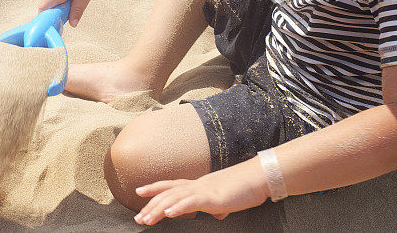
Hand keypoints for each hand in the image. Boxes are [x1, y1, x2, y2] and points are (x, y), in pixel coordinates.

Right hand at [37, 0, 100, 26]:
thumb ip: (77, 10)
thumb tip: (72, 24)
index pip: (43, 9)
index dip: (47, 19)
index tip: (56, 24)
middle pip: (44, 6)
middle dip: (54, 13)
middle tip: (68, 13)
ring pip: (47, 1)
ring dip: (56, 5)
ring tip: (71, 1)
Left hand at [133, 158, 268, 224]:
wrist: (258, 177)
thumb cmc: (243, 187)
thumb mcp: (225, 199)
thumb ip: (218, 206)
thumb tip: (217, 214)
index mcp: (198, 185)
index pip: (171, 185)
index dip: (154, 188)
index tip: (139, 192)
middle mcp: (197, 185)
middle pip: (167, 193)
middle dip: (151, 205)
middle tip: (138, 218)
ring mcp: (203, 190)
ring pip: (174, 198)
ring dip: (158, 209)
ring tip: (146, 219)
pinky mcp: (213, 197)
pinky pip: (192, 202)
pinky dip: (178, 207)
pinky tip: (168, 213)